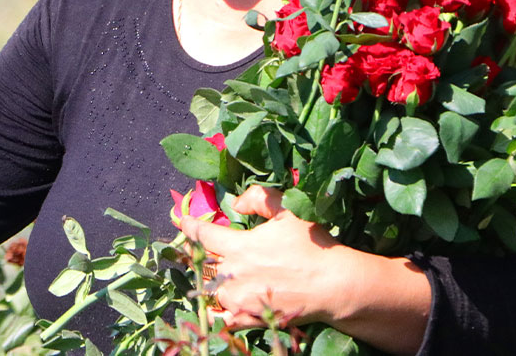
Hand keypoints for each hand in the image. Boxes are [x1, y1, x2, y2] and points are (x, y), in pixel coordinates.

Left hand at [179, 186, 428, 354]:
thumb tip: (236, 202)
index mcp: (238, 246)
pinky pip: (222, 318)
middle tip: (192, 249)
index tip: (182, 222)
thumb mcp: (287, 211)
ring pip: (211, 290)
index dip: (189, 226)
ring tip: (208, 274)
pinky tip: (215, 305)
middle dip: (196, 254)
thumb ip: (259, 198)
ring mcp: (238, 299)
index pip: (201, 235)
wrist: (333, 286)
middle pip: (203, 263)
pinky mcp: (248, 318)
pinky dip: (216, 311)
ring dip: (208, 281)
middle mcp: (233, 274)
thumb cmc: (311, 246)